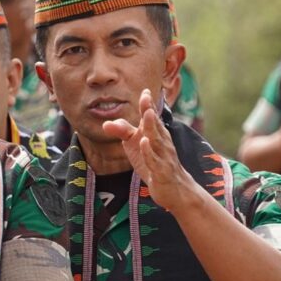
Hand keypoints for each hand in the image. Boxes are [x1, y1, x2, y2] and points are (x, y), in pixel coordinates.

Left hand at [101, 89, 197, 212]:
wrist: (175, 189)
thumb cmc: (155, 163)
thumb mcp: (136, 145)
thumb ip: (123, 132)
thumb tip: (106, 124)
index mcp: (157, 134)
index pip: (152, 117)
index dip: (148, 104)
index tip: (145, 91)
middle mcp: (162, 143)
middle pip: (155, 125)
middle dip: (150, 110)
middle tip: (146, 97)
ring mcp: (163, 157)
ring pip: (156, 140)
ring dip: (151, 127)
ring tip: (146, 113)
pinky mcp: (161, 172)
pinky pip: (155, 161)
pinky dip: (149, 152)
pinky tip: (143, 143)